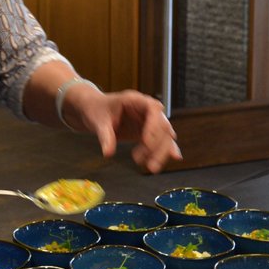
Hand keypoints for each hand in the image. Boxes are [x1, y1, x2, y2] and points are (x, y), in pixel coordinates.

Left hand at [65, 86, 181, 172]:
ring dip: (161, 152)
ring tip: (151, 167)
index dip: (153, 126)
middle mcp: (146, 109)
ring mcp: (149, 120)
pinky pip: (161, 140)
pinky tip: (174, 157)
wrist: (94, 110)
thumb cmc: (96, 110)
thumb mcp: (97, 122)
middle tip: (143, 162)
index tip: (146, 142)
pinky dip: (166, 149)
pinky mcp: (148, 131)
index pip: (153, 109)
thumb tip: (108, 153)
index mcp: (134, 100)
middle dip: (157, 145)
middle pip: (162, 125)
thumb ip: (104, 136)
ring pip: (164, 135)